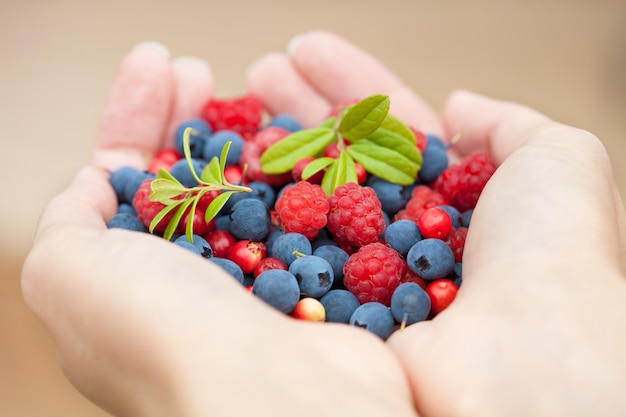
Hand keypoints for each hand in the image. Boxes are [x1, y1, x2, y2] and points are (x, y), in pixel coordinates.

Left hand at [21, 42, 416, 416]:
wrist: (278, 401)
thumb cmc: (161, 335)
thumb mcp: (64, 274)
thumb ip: (66, 220)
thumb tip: (99, 181)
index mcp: (124, 282)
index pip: (121, 182)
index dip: (133, 121)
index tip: (158, 67)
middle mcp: (187, 283)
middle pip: (184, 179)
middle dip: (186, 119)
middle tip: (199, 70)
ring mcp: (252, 281)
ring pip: (243, 189)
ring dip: (240, 134)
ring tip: (248, 84)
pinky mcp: (307, 281)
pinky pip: (297, 208)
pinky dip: (293, 166)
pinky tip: (295, 133)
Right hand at [248, 31, 625, 415]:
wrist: (524, 353)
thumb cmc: (548, 248)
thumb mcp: (556, 158)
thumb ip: (508, 124)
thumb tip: (459, 103)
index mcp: (452, 197)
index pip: (387, 129)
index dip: (347, 88)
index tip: (305, 53)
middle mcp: (404, 236)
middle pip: (342, 161)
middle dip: (299, 112)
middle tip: (259, 73)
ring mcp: (365, 274)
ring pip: (309, 203)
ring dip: (272, 154)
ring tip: (229, 110)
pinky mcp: (335, 311)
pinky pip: (288, 255)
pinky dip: (259, 218)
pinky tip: (231, 177)